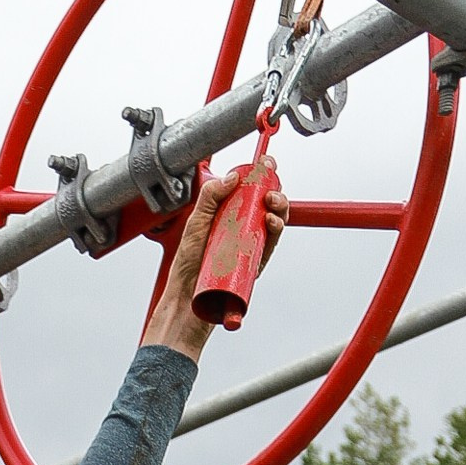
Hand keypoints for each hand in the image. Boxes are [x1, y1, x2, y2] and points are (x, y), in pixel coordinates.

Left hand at [144, 164, 288, 362]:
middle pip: (267, 207)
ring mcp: (249, 248)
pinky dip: (275, 233)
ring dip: (279, 211)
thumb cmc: (187, 266)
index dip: (262, 178)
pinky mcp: (254, 266)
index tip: (267, 165)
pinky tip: (272, 224)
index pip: (251, 193)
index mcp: (229, 217)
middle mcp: (242, 231)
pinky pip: (270, 248)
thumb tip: (233, 177)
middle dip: (275, 194)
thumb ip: (210, 197)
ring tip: (271, 206)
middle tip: (270, 191)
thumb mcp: (195, 223)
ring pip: (274, 225)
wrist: (185, 299)